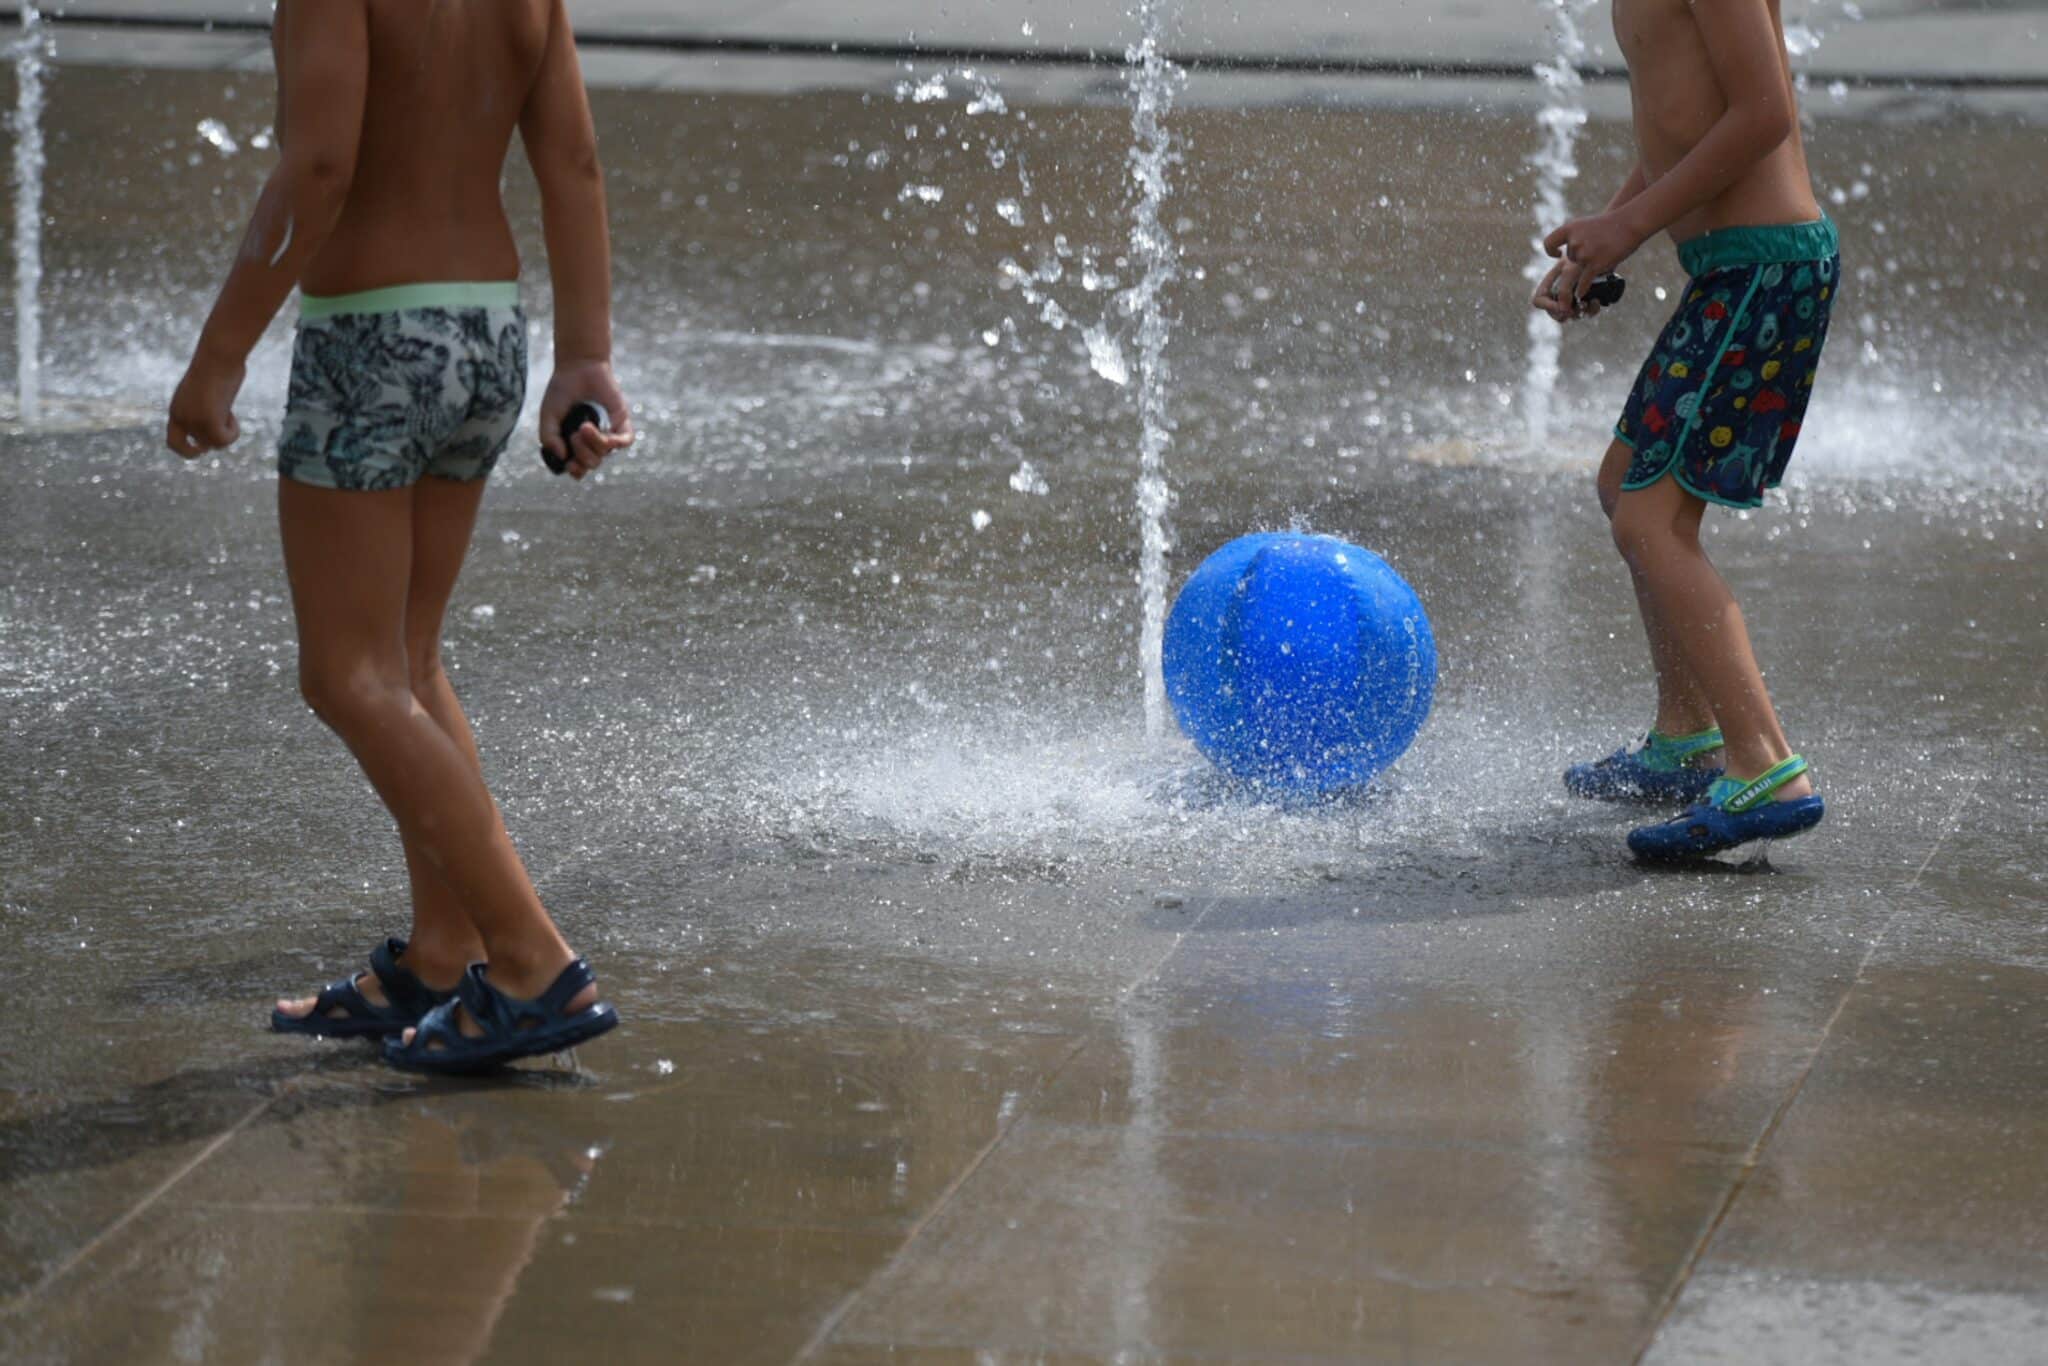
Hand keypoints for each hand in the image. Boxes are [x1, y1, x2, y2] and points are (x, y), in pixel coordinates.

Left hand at [165, 347, 245, 458]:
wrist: (218, 355)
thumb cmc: (216, 364)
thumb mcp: (207, 389)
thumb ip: (207, 405)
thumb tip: (220, 412)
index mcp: (176, 409)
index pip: (173, 442)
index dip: (186, 450)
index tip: (202, 447)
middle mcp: (181, 418)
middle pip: (196, 447)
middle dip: (209, 444)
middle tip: (222, 436)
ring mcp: (193, 422)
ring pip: (214, 444)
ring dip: (226, 431)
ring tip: (228, 409)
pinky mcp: (208, 422)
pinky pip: (224, 441)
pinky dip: (233, 432)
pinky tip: (232, 412)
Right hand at [538, 358, 635, 480]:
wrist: (578, 367)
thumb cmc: (562, 391)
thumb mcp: (548, 416)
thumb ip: (549, 438)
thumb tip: (563, 457)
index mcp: (575, 443)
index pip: (579, 468)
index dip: (576, 471)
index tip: (569, 464)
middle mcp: (593, 441)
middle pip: (592, 463)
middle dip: (582, 455)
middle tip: (574, 434)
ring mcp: (608, 432)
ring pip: (605, 453)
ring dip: (593, 444)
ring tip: (583, 426)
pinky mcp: (621, 421)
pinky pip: (625, 441)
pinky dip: (615, 442)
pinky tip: (604, 435)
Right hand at [1531, 259, 1604, 324]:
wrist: (1601, 253)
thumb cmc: (1581, 257)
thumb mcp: (1569, 271)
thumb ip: (1563, 290)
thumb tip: (1564, 310)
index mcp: (1549, 284)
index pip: (1539, 301)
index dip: (1547, 306)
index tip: (1561, 307)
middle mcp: (1558, 293)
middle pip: (1555, 312)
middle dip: (1566, 313)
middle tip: (1578, 308)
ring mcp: (1572, 298)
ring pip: (1571, 315)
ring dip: (1580, 312)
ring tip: (1590, 303)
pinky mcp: (1585, 300)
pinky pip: (1585, 313)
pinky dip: (1591, 310)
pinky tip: (1596, 302)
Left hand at [1542, 210, 1646, 306]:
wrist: (1629, 223)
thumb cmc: (1609, 225)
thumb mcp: (1585, 225)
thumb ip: (1574, 238)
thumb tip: (1566, 258)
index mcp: (1569, 228)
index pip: (1549, 243)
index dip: (1551, 251)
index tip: (1558, 254)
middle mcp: (1574, 241)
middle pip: (1570, 258)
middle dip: (1580, 258)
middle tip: (1594, 251)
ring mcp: (1584, 254)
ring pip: (1577, 269)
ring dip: (1587, 267)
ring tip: (1602, 255)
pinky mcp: (1595, 264)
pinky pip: (1583, 283)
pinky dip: (1581, 290)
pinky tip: (1580, 295)